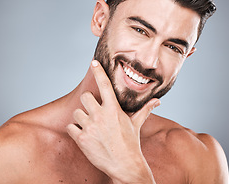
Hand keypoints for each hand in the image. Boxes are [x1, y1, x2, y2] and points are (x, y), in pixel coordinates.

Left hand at [67, 60, 159, 183]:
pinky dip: (75, 131)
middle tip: (93, 111)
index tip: (93, 62)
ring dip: (81, 118)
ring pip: (76, 113)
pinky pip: (71, 127)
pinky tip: (85, 136)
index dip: (98, 71)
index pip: (105, 85)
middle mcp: (101, 115)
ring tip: (91, 127)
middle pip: (85, 97)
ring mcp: (90, 127)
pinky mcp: (81, 138)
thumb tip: (157, 101)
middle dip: (87, 103)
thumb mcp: (136, 124)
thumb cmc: (131, 143)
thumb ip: (145, 110)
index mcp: (114, 109)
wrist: (124, 165)